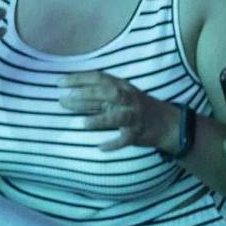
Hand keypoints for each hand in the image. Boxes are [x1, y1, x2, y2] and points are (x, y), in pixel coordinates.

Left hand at [58, 72, 181, 152]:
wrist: (166, 123)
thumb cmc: (134, 108)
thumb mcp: (117, 98)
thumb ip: (95, 99)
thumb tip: (67, 99)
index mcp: (122, 86)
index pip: (99, 77)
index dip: (79, 78)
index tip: (59, 82)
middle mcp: (128, 98)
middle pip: (108, 93)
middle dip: (87, 95)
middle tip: (65, 99)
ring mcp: (135, 116)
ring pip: (118, 116)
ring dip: (101, 119)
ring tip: (83, 123)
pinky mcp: (139, 133)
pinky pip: (126, 138)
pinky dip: (114, 143)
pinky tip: (101, 147)